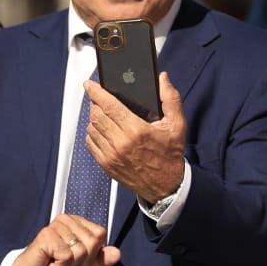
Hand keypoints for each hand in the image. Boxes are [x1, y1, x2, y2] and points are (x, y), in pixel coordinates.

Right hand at [6, 213, 120, 265]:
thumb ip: (100, 259)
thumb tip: (116, 253)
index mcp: (77, 223)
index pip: (100, 235)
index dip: (91, 254)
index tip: (74, 259)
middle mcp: (67, 220)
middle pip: (92, 243)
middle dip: (81, 262)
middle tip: (63, 262)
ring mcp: (56, 226)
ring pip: (80, 251)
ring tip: (55, 262)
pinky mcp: (46, 235)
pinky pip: (67, 256)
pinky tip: (49, 263)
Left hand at [83, 73, 185, 203]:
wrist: (165, 186)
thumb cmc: (170, 155)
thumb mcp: (177, 125)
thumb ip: (170, 98)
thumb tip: (162, 79)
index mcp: (136, 131)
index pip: (108, 105)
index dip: (96, 92)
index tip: (89, 84)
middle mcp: (120, 143)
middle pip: (96, 115)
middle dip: (94, 102)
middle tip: (98, 97)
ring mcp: (110, 155)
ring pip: (91, 128)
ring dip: (94, 117)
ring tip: (102, 112)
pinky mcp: (105, 164)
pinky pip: (91, 142)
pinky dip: (92, 132)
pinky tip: (101, 129)